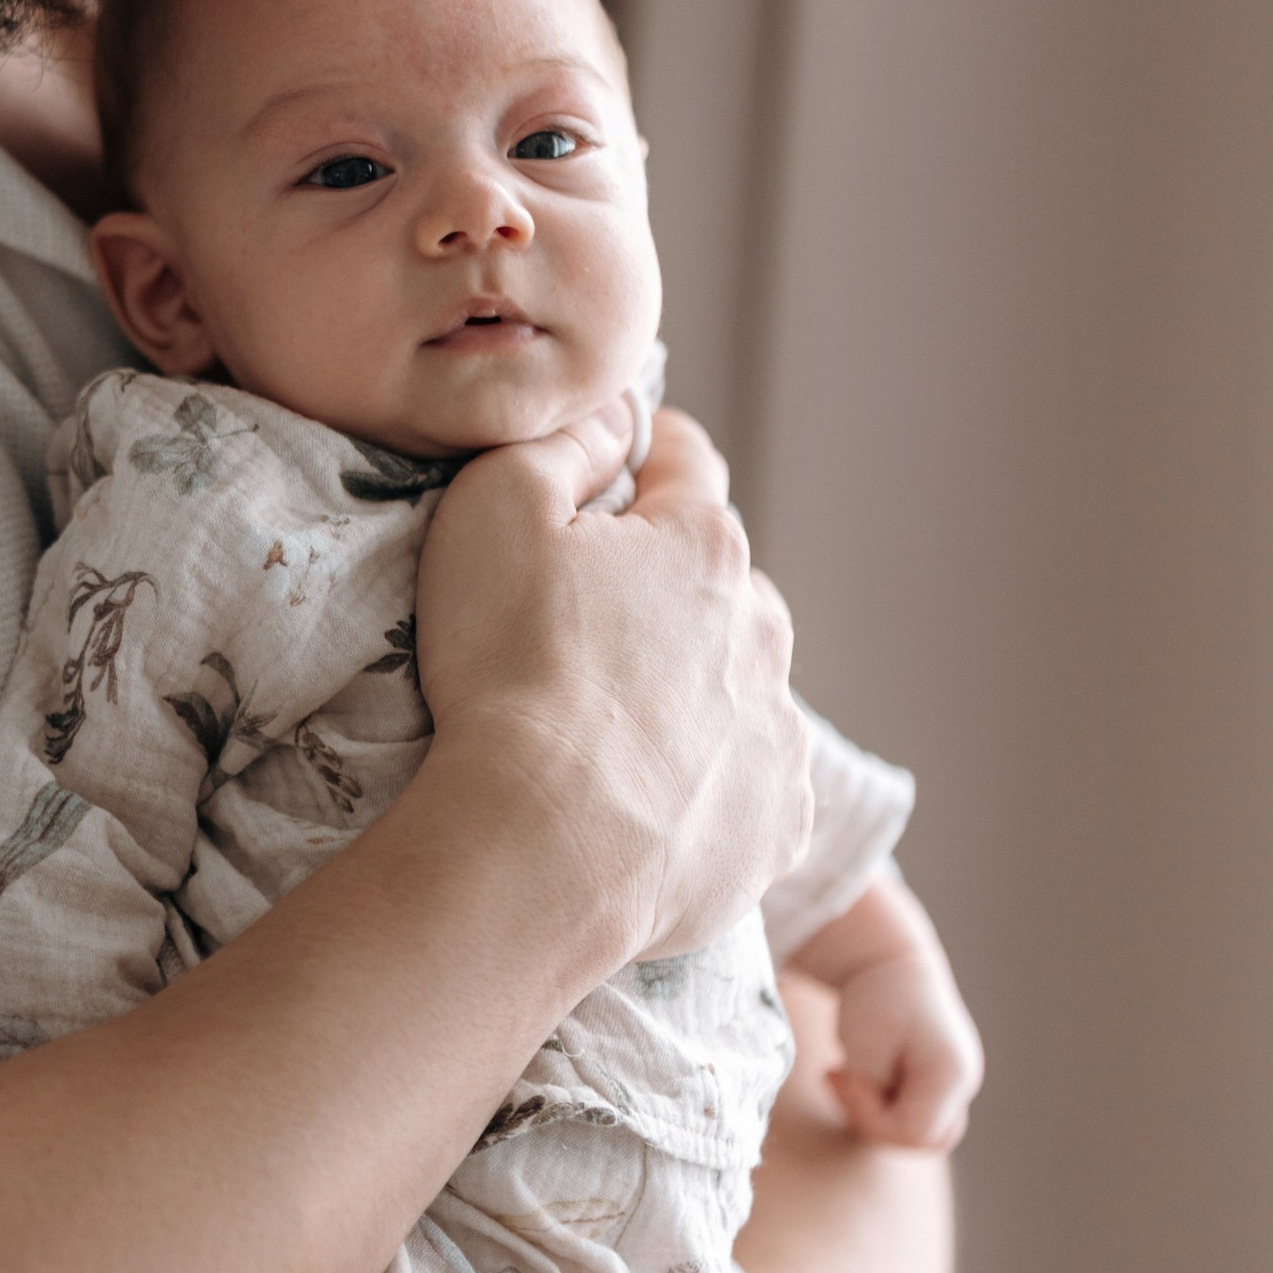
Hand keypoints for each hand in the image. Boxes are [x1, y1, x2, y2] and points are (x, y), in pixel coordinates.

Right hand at [415, 405, 812, 962]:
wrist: (547, 851)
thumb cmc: (508, 672)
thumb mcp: (493, 510)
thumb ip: (559, 443)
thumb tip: (611, 420)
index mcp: (703, 544)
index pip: (684, 461)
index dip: (639, 454)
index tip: (608, 467)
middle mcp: (763, 628)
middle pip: (717, 582)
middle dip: (665, 589)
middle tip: (580, 632)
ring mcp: (779, 732)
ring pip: (739, 684)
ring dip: (691, 689)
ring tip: (608, 732)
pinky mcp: (777, 822)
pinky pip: (748, 782)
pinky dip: (706, 783)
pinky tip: (644, 800)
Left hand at [790, 870, 982, 1151]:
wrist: (887, 956)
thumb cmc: (876, 996)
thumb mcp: (865, 1046)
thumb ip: (871, 1094)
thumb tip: (874, 1126)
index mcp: (952, 1073)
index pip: (914, 1133)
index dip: (870, 1117)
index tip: (839, 1075)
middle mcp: (964, 1081)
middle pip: (923, 1139)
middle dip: (876, 1122)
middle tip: (842, 1080)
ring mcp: (957, 1082)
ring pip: (921, 1132)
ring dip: (879, 1116)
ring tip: (850, 1078)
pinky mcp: (941, 1080)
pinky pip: (915, 1113)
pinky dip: (884, 1105)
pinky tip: (860, 1075)